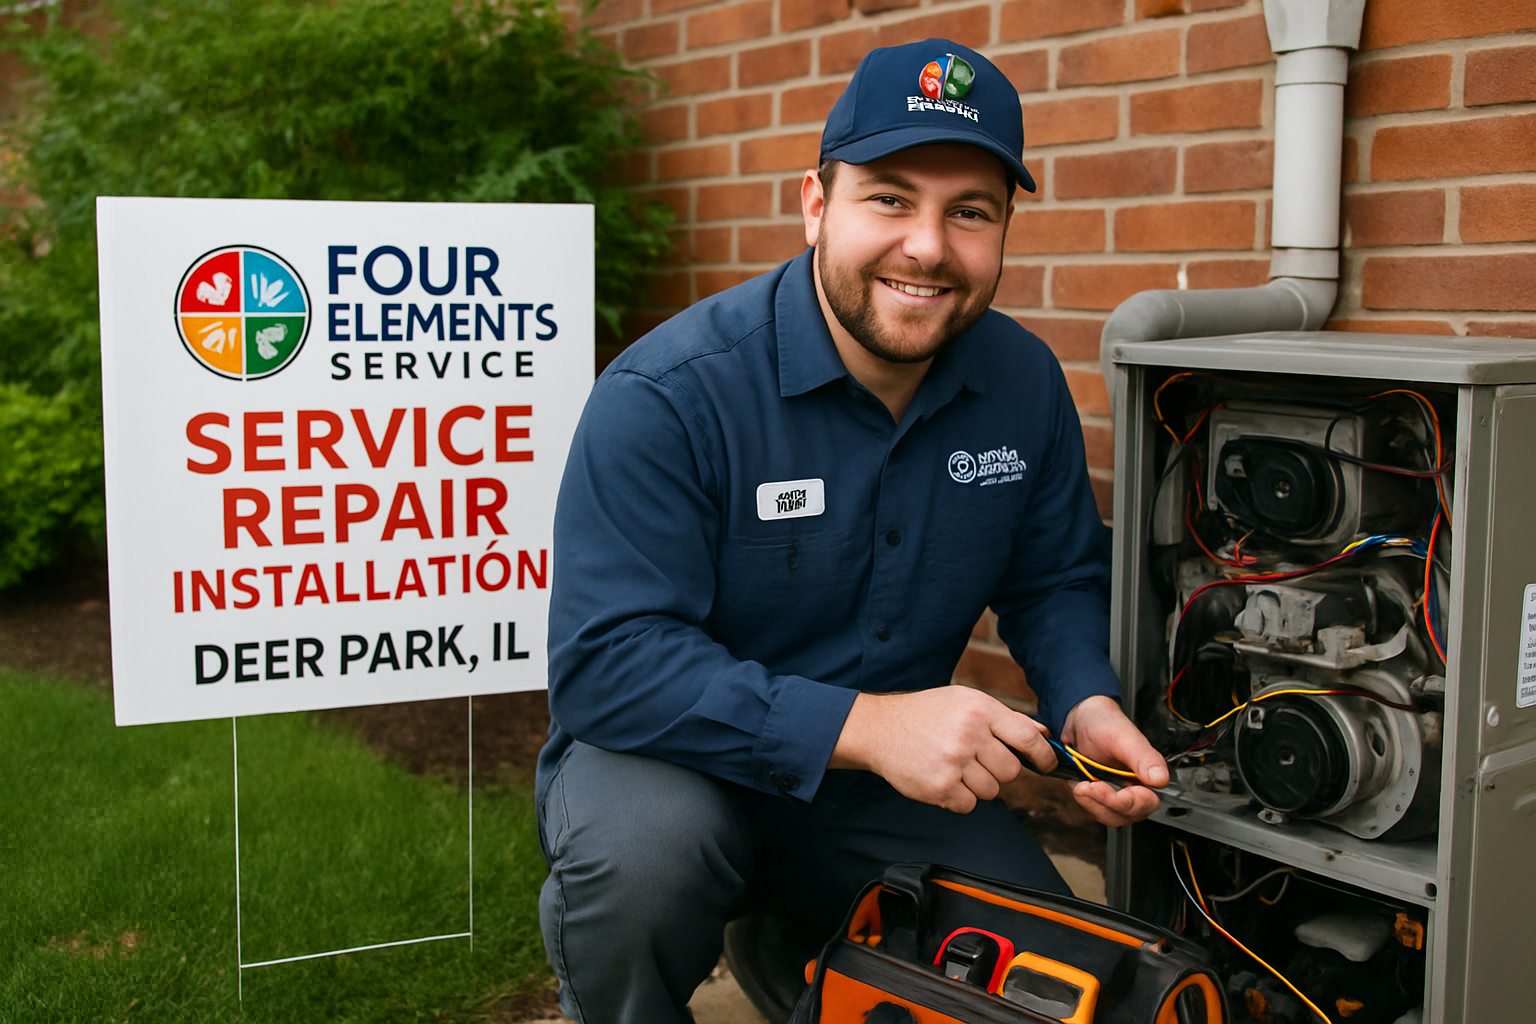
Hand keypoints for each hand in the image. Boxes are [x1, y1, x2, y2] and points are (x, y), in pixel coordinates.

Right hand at [829, 686, 1055, 813]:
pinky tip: (944, 780)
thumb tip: (1043, 733)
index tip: (1046, 763)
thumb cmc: (927, 713)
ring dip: (978, 785)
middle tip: (979, 761)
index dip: (1043, 755)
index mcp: (980, 710)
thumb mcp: (966, 701)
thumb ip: (1005, 718)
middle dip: (1000, 771)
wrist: (881, 729)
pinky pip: (969, 805)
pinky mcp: (940, 787)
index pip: (1028, 738)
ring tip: (956, 768)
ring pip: (992, 791)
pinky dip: (960, 798)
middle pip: (1011, 771)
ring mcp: (954, 762)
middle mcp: (969, 735)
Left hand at [1060, 695, 1167, 826]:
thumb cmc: (1105, 723)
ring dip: (1093, 805)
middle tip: (1089, 786)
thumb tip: (1160, 779)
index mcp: (1148, 775)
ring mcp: (1116, 793)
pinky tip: (1077, 784)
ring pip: (1110, 815)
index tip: (1112, 792)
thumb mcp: (1124, 737)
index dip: (1130, 803)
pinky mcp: (1099, 795)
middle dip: (1106, 804)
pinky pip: (1094, 809)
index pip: (1147, 803)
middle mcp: (1135, 788)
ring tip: (1080, 786)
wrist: (1081, 718)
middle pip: (1128, 814)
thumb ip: (1144, 758)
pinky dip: (1085, 801)